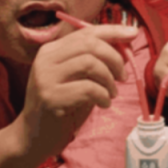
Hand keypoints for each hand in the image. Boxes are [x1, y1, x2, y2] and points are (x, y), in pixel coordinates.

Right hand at [19, 23, 138, 159]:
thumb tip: (127, 43)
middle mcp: (45, 59)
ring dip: (109, 79)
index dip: (112, 31)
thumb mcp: (79, 78)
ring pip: (90, 63)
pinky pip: (88, 88)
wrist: (34, 136)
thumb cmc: (63, 106)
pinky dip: (103, 95)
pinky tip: (104, 104)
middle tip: (123, 76)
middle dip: (114, 58)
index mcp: (51, 50)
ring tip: (112, 93)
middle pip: (90, 44)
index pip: (86, 32)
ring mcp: (45, 77)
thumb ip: (96, 60)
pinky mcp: (50, 97)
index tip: (133, 33)